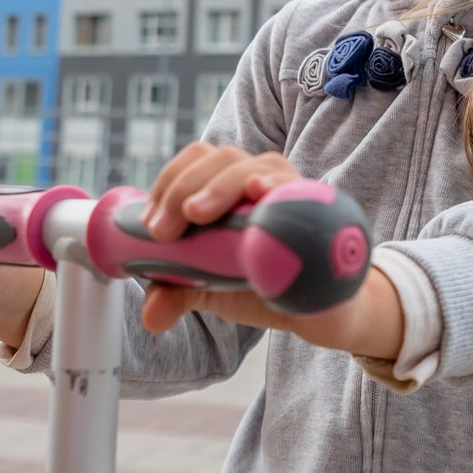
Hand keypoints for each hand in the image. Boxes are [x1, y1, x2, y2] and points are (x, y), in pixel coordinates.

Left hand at [135, 142, 403, 359]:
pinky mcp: (320, 211)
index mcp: (230, 183)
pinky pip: (300, 192)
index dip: (169, 180)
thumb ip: (178, 291)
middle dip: (183, 188)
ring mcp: (293, 190)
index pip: (198, 158)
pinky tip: (261, 192)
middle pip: (221, 158)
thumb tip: (152, 314)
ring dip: (220, 187)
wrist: (321, 309)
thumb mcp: (212, 286)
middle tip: (162, 231)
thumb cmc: (264, 281)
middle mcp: (262, 176)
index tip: (150, 224)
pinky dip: (277, 188)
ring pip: (256, 168)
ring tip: (197, 212)